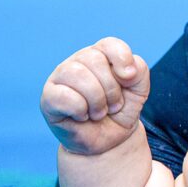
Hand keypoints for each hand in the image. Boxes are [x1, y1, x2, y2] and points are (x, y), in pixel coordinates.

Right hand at [40, 38, 150, 155]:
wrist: (109, 142)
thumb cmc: (120, 112)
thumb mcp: (139, 90)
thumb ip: (139, 71)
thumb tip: (126, 71)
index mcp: (99, 55)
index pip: (108, 44)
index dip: (122, 59)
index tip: (128, 79)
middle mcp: (78, 61)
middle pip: (94, 59)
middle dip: (111, 88)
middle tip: (113, 106)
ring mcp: (60, 77)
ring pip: (77, 74)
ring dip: (96, 100)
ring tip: (99, 113)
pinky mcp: (49, 97)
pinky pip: (63, 96)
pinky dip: (80, 110)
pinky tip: (82, 116)